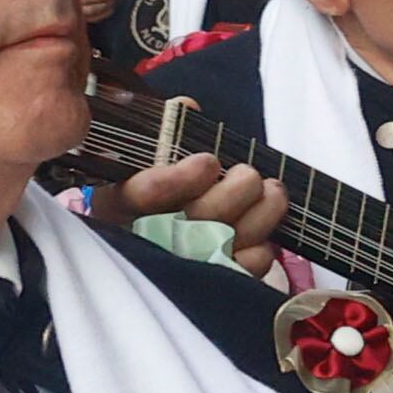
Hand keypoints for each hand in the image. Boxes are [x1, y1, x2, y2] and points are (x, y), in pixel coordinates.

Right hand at [109, 149, 295, 274]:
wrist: (161, 245)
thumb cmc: (158, 195)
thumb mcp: (150, 161)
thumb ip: (167, 132)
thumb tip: (187, 107)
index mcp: (119, 205)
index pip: (141, 196)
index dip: (176, 180)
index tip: (207, 162)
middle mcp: (146, 239)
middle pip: (197, 218)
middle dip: (236, 190)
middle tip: (249, 174)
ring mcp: (182, 266)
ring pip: (229, 240)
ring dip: (263, 210)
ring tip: (273, 190)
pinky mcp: (213, 286)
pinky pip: (246, 267)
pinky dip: (263, 246)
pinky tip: (264, 229)